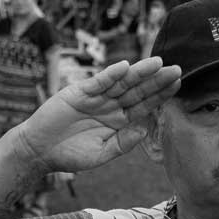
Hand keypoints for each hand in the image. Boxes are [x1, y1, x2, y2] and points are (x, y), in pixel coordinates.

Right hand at [9, 57, 181, 174]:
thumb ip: (123, 143)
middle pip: (137, 90)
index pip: (144, 105)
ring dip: (139, 72)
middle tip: (177, 69)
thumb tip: (143, 129)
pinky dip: (110, 74)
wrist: (40, 151)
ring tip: (157, 63)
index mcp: (119, 120)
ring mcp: (96, 97)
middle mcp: (110, 105)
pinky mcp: (79, 92)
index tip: (178, 85)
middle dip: (156, 80)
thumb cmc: (70, 155)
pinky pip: (98, 82)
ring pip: (121, 82)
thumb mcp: (101, 154)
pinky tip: (124, 67)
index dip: (160, 95)